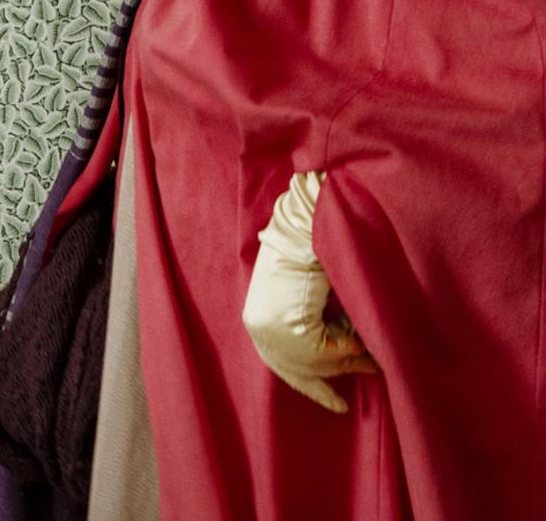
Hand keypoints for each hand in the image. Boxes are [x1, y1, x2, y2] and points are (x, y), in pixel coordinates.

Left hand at [242, 171, 378, 412]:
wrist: (305, 224)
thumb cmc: (309, 256)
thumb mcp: (309, 298)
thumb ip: (319, 327)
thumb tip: (352, 357)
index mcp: (259, 320)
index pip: (285, 369)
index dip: (315, 387)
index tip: (339, 406)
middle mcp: (259, 327)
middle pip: (304, 370)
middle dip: (341, 369)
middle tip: (372, 368)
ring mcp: (271, 328)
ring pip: (320, 361)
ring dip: (350, 354)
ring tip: (370, 343)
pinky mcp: (289, 324)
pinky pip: (327, 350)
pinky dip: (349, 344)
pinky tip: (360, 333)